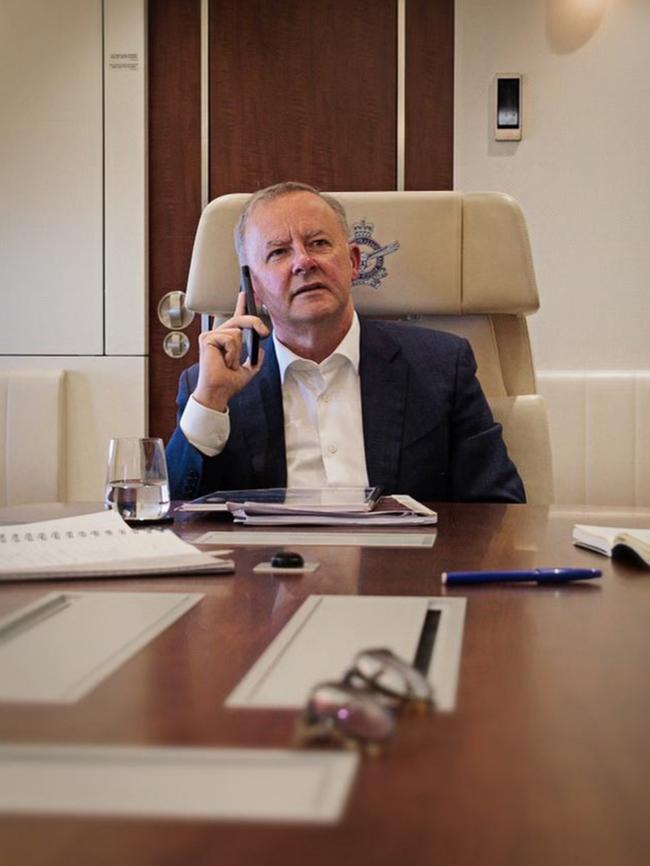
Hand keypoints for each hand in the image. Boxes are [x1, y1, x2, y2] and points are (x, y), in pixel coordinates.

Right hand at [192, 292, 269, 411]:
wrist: (218, 392)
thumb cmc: (228, 383)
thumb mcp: (248, 370)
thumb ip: (256, 360)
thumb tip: (260, 349)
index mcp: (227, 341)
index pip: (235, 319)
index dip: (241, 305)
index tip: (245, 293)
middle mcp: (218, 336)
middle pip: (240, 320)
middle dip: (254, 322)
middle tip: (264, 332)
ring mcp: (211, 336)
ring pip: (237, 331)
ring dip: (238, 351)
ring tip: (229, 363)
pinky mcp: (208, 339)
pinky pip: (231, 338)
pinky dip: (233, 353)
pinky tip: (224, 361)